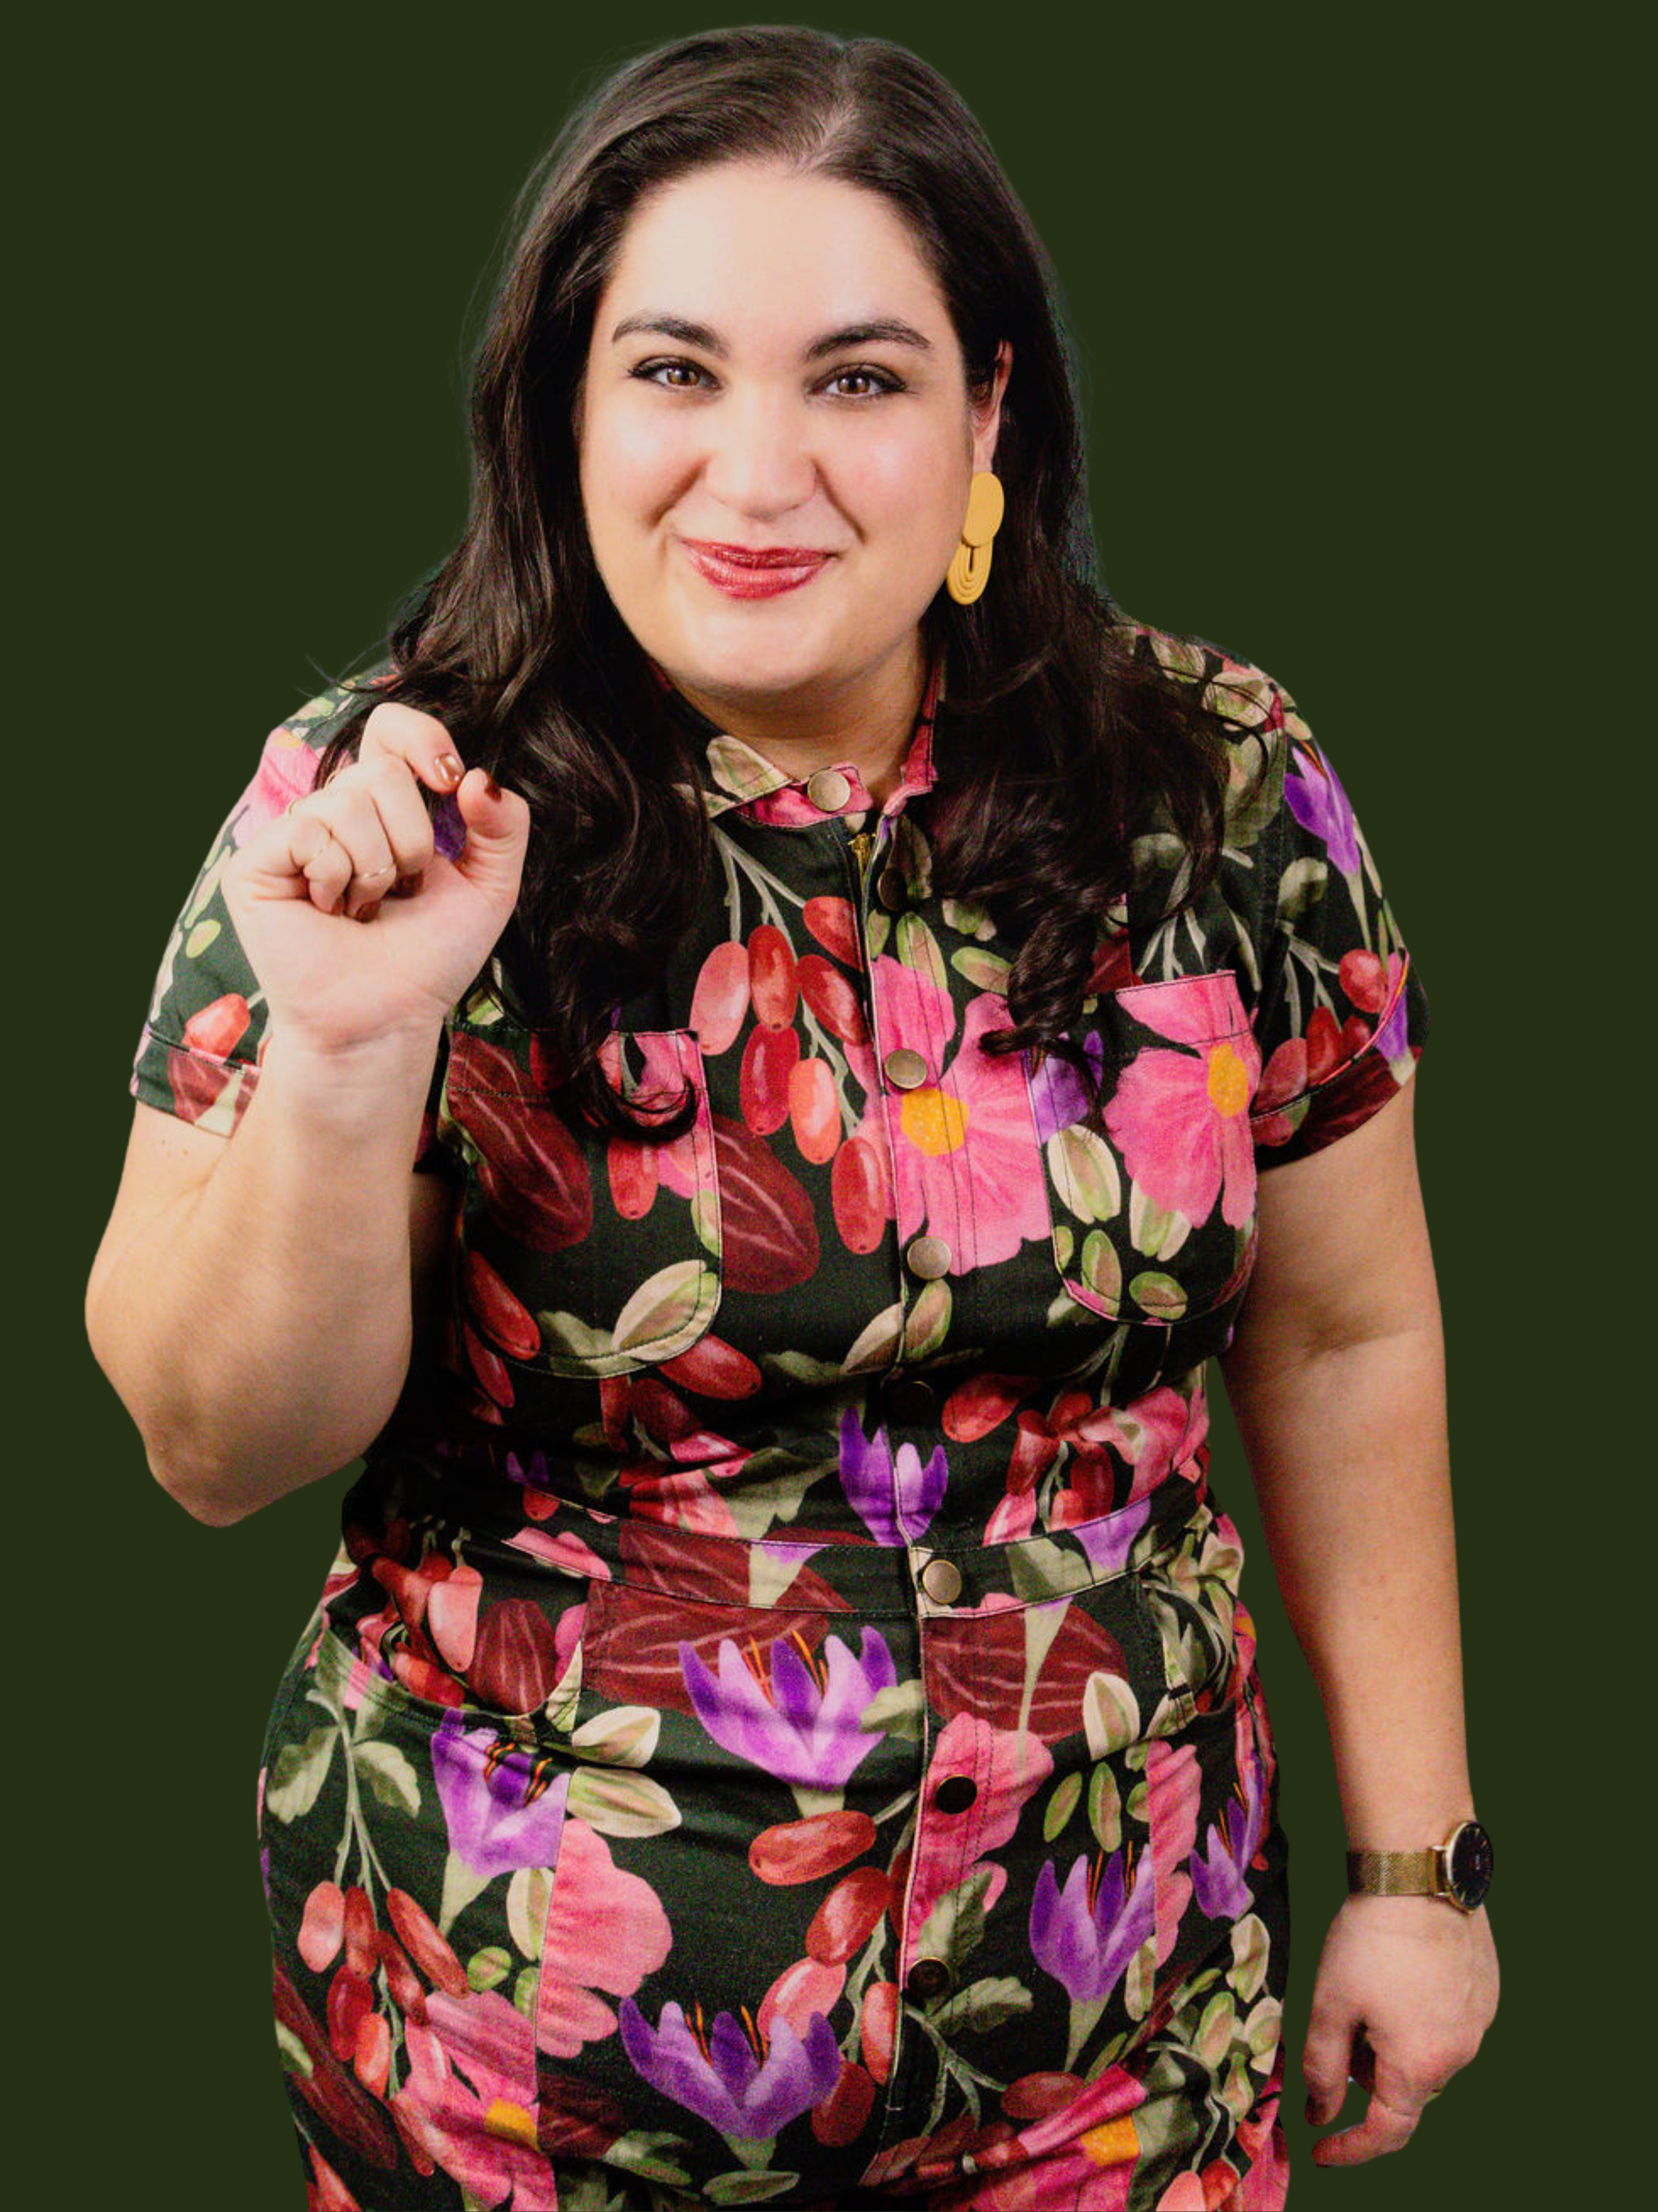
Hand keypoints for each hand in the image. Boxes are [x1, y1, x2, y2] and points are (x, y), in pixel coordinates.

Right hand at [222, 702, 530, 1052]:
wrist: (388, 1019)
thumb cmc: (430, 959)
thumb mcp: (490, 889)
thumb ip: (504, 826)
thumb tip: (477, 776)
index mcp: (385, 808)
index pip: (392, 731)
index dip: (422, 739)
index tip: (449, 783)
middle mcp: (334, 813)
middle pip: (380, 773)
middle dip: (412, 842)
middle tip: (401, 893)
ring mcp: (292, 835)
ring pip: (347, 802)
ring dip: (377, 870)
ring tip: (365, 911)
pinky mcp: (257, 863)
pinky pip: (309, 831)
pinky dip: (337, 878)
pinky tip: (330, 912)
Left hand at [1302, 1893, 1497, 2164]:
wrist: (1421, 1873)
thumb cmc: (1371, 1939)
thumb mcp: (1330, 2004)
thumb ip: (1321, 2067)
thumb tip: (1319, 2114)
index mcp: (1420, 2066)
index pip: (1387, 2131)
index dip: (1350, 2148)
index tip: (1320, 2150)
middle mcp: (1460, 2054)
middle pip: (1404, 2087)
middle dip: (1365, 2072)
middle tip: (1338, 2026)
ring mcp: (1480, 2022)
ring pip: (1426, 2054)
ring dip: (1393, 2042)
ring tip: (1367, 1987)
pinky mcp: (1486, 1991)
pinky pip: (1447, 2022)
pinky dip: (1418, 2015)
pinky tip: (1398, 1973)